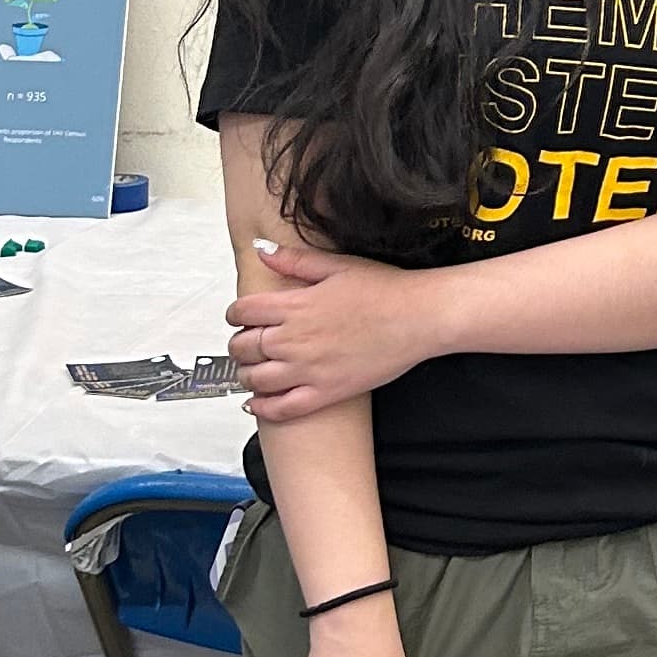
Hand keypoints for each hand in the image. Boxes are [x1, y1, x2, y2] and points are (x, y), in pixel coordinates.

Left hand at [229, 242, 430, 424]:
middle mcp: (294, 339)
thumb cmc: (384, 288)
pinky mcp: (326, 393)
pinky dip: (263, 408)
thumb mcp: (337, 265)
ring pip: (256, 379)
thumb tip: (261, 248)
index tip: (242, 316)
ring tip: (254, 369)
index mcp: (295, 305)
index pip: (242, 311)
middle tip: (249, 343)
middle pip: (243, 347)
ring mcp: (309, 370)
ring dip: (247, 375)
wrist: (420, 317)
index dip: (236, 314)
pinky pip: (282, 408)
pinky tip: (258, 403)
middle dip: (240, 344)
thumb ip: (294, 260)